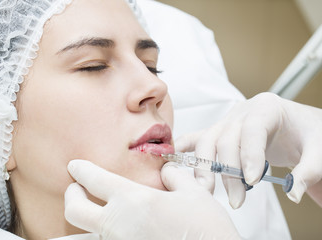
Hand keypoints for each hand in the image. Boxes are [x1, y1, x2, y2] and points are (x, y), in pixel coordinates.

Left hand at [64, 160, 239, 239]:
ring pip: (90, 229)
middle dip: (71, 195)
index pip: (94, 179)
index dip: (81, 169)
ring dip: (91, 215)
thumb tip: (167, 172)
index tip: (76, 166)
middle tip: (76, 188)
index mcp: (134, 200)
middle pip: (74, 210)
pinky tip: (125, 226)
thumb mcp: (194, 193)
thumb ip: (175, 177)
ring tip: (103, 207)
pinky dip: (109, 232)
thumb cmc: (207, 230)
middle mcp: (119, 224)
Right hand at [176, 92, 321, 206]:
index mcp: (267, 108)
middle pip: (226, 139)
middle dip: (228, 171)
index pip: (252, 129)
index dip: (248, 154)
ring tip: (206, 190)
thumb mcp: (318, 150)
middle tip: (236, 199)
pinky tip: (172, 156)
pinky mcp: (220, 131)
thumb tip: (293, 193)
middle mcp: (243, 112)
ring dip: (204, 166)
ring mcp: (228, 121)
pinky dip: (184, 147)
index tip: (251, 179)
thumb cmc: (310, 134)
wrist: (300, 126)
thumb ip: (308, 171)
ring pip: (208, 141)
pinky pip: (198, 137)